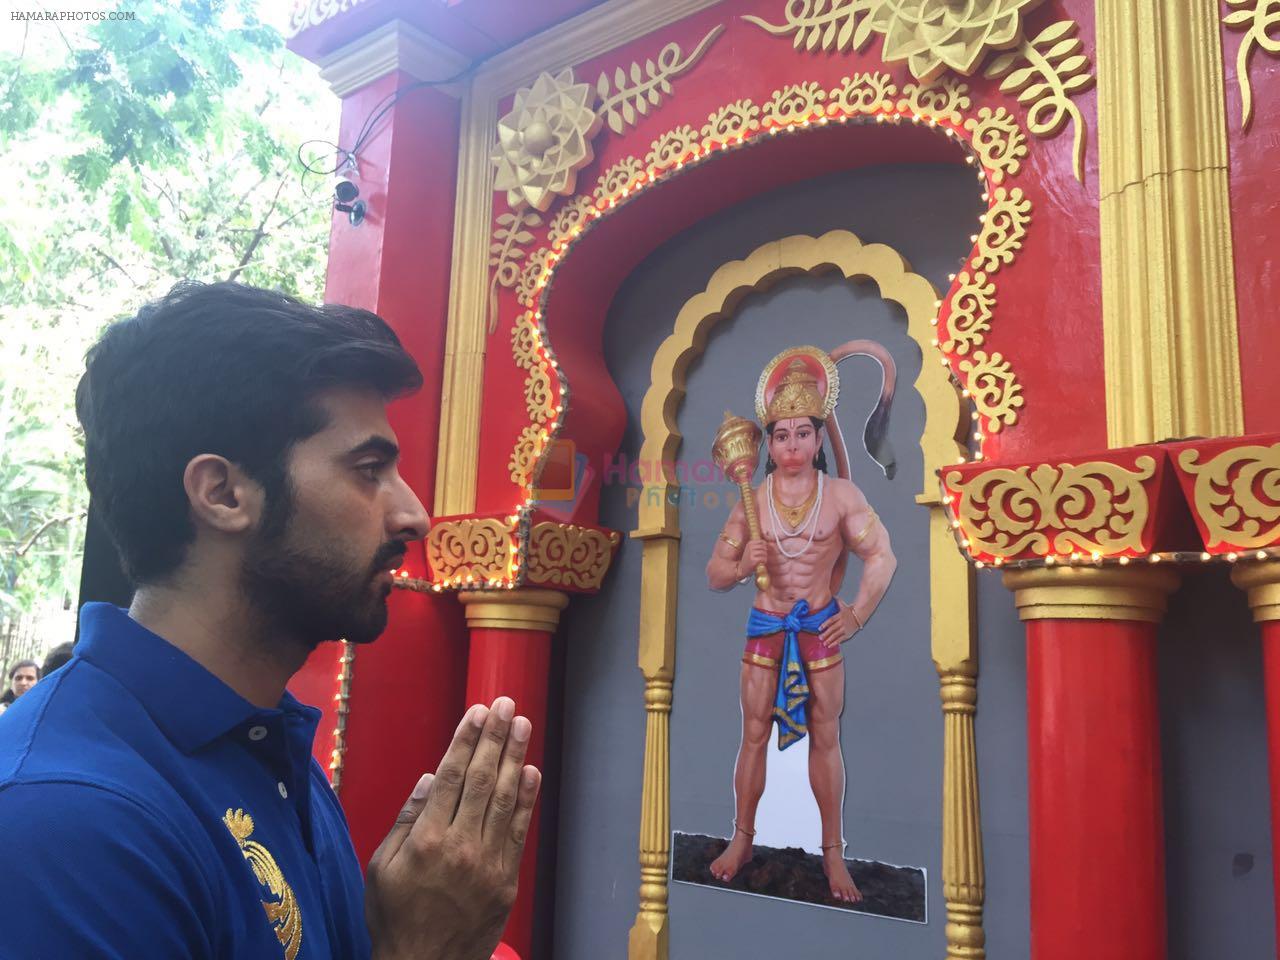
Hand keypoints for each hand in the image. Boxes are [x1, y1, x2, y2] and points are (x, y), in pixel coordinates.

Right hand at [365, 697, 541, 959]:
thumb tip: (431, 779)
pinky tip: (530, 773)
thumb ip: (407, 821)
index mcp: (426, 840)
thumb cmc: (394, 918)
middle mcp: (461, 846)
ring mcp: (488, 864)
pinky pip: (519, 832)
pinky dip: (526, 800)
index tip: (477, 711)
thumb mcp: (381, 869)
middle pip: (481, 780)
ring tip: (521, 725)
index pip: (451, 776)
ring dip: (515, 758)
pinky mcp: (506, 881)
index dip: (465, 740)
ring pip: (504, 800)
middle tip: (505, 705)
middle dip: (494, 738)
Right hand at [735, 540, 767, 579]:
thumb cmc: (748, 559)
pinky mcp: (753, 560)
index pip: (762, 541)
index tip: (763, 551)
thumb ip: (758, 545)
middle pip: (764, 547)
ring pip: (764, 553)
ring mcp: (751, 553)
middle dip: (765, 552)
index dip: (765, 546)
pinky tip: (762, 562)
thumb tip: (768, 543)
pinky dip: (764, 561)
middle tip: (763, 556)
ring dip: (765, 557)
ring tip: (762, 560)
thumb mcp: (751, 550)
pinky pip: (763, 558)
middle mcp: (750, 547)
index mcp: (749, 543)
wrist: (742, 568)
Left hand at [819, 600, 860, 647]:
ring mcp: (845, 629)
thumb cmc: (850, 610)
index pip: (831, 620)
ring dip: (829, 640)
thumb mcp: (843, 605)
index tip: (819, 628)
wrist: (860, 615)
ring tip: (823, 643)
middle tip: (819, 637)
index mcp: (839, 615)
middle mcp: (842, 622)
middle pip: (832, 629)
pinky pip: (840, 639)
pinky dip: (835, 643)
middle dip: (826, 634)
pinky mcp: (848, 634)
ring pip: (836, 635)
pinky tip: (829, 645)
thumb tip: (831, 595)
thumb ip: (837, 601)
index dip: (825, 624)